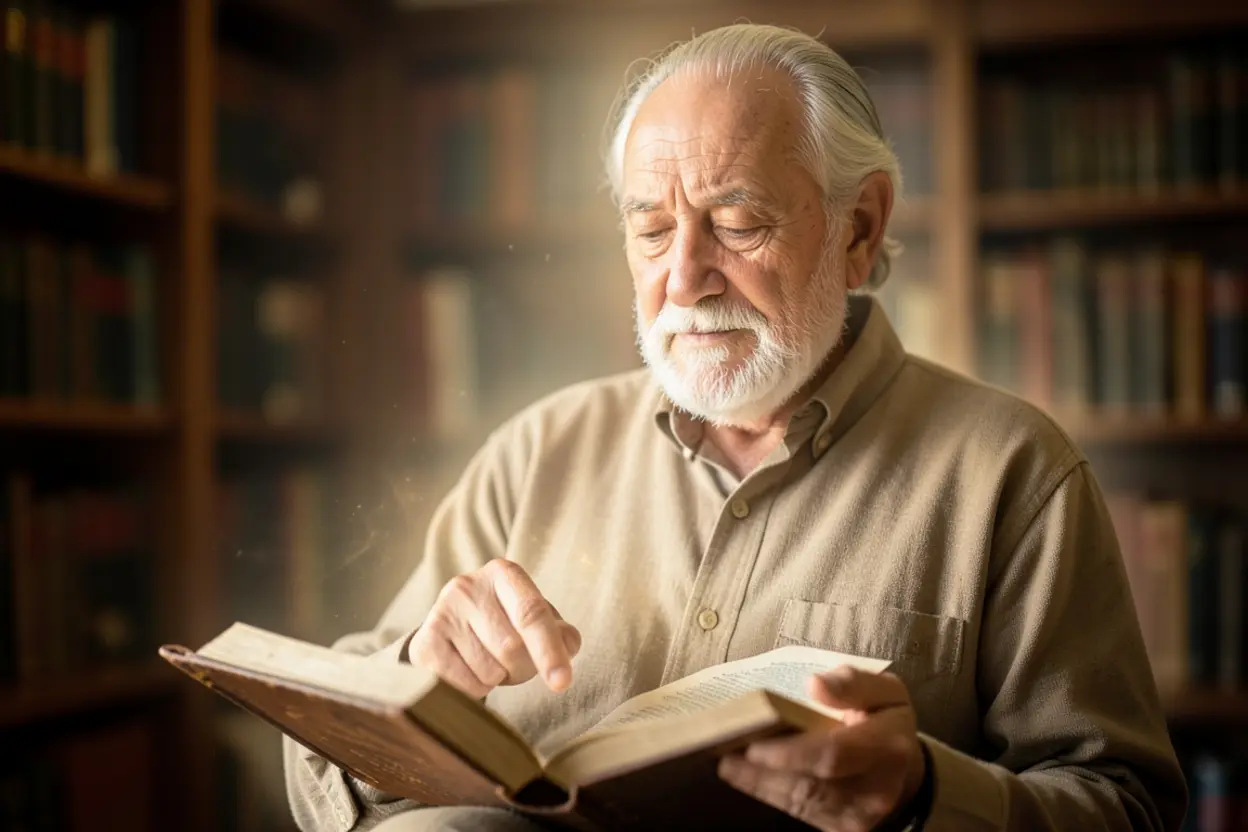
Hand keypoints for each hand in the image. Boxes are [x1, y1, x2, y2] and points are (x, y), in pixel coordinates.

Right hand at [409, 559, 581, 697]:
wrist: (449, 628)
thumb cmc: (503, 623)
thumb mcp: (533, 618)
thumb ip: (560, 633)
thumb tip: (568, 645)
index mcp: (504, 573)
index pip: (531, 613)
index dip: (549, 650)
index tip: (562, 682)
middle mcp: (469, 586)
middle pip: (512, 649)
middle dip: (523, 668)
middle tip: (515, 662)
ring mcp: (442, 613)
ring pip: (489, 672)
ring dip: (498, 680)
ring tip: (488, 661)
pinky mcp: (424, 644)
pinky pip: (465, 687)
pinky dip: (476, 690)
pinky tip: (468, 669)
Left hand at [717, 667, 926, 831]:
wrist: (905, 773)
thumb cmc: (886, 721)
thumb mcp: (884, 691)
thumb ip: (853, 683)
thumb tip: (815, 684)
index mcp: (887, 748)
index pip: (834, 755)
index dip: (791, 753)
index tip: (753, 744)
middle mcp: (875, 789)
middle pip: (811, 785)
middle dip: (764, 772)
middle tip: (726, 754)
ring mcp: (858, 816)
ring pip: (801, 802)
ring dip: (759, 784)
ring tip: (728, 763)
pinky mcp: (841, 829)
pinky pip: (800, 813)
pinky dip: (769, 794)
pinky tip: (745, 778)